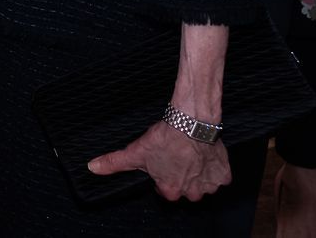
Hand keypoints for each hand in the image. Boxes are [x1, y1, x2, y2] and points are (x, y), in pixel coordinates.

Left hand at [87, 121, 230, 200]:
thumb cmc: (165, 138)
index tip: (162, 164)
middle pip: (186, 190)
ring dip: (198, 174)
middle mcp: (191, 192)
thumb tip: (92, 168)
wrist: (191, 123)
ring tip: (189, 156)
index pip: (165, 191)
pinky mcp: (223, 174)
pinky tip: (204, 156)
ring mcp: (209, 185)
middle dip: (181, 177)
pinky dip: (214, 168)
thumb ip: (114, 162)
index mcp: (170, 190)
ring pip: (203, 185)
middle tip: (176, 159)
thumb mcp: (135, 151)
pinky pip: (220, 177)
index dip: (162, 177)